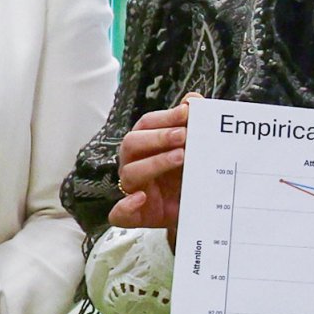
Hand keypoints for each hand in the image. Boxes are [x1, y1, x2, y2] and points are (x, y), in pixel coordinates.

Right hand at [111, 103, 190, 236]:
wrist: (195, 211)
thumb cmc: (187, 176)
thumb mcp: (195, 151)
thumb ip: (192, 124)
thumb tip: (193, 99)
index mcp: (145, 144)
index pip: (147, 124)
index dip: (165, 117)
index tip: (187, 112)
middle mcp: (134, 163)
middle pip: (132, 143)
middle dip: (158, 137)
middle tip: (184, 135)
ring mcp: (132, 189)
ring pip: (130, 173)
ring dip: (154, 163)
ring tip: (180, 158)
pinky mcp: (133, 215)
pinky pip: (118, 213)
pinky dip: (125, 207)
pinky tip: (139, 199)